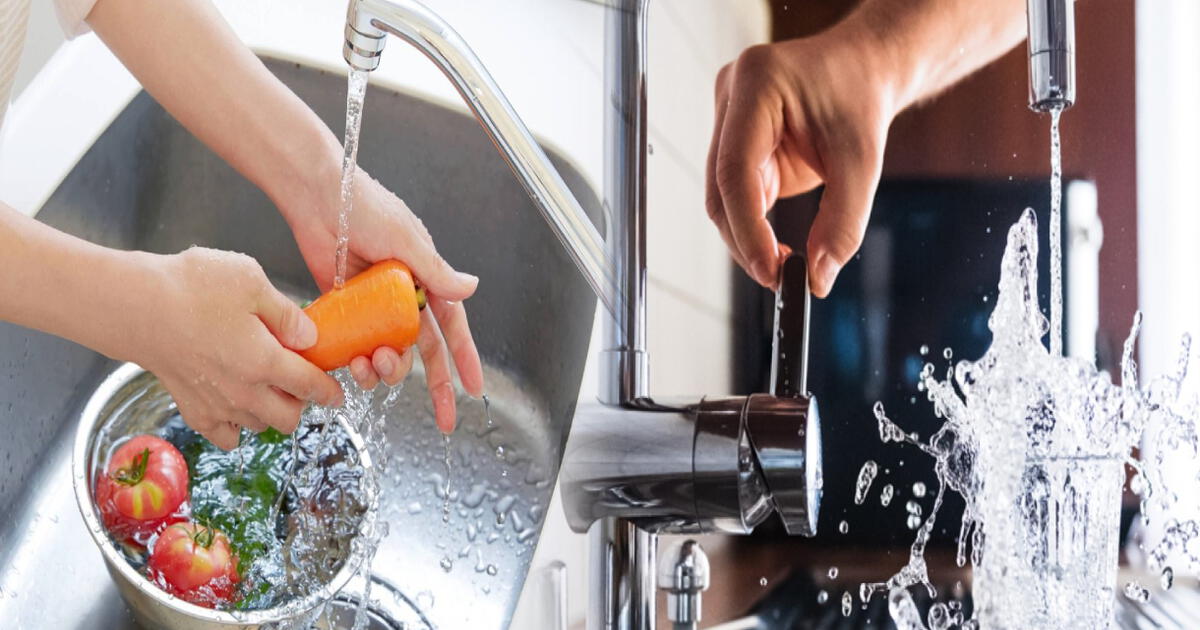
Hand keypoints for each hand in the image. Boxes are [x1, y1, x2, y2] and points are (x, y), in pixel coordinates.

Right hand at [131, 247, 343, 449]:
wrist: (133, 305)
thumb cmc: (190, 287)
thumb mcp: (250, 281)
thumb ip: (286, 313)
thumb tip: (309, 336)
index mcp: (265, 362)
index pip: (311, 387)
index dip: (329, 391)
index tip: (337, 393)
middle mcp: (244, 392)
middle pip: (288, 417)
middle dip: (300, 402)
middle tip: (296, 380)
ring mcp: (216, 404)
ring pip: (258, 426)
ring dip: (268, 412)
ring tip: (264, 386)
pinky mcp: (190, 407)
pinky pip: (223, 435)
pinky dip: (234, 427)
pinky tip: (235, 405)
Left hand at [285, 167, 483, 433]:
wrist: (318, 196)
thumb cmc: (366, 207)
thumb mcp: (406, 240)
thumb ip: (436, 271)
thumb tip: (471, 288)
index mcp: (426, 279)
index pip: (453, 327)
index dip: (465, 359)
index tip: (474, 389)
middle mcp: (403, 297)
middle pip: (425, 350)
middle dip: (435, 385)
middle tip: (441, 415)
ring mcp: (374, 306)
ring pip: (390, 353)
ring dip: (387, 370)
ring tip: (374, 366)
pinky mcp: (346, 309)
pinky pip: (356, 345)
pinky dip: (357, 359)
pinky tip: (353, 363)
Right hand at [706, 36, 895, 296]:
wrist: (863, 68)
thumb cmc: (861, 97)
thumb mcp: (862, 161)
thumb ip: (843, 222)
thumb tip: (818, 278)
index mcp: (757, 83)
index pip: (736, 168)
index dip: (747, 226)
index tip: (770, 269)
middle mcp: (731, 97)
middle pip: (721, 187)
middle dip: (745, 239)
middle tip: (779, 277)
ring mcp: (726, 118)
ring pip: (722, 195)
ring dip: (747, 235)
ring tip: (784, 263)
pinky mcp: (733, 139)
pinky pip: (735, 193)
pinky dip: (753, 223)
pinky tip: (775, 243)